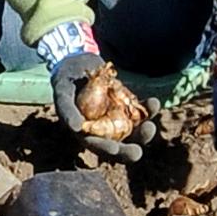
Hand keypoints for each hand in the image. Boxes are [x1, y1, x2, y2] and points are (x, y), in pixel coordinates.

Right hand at [41, 18, 146, 161]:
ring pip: (133, 130)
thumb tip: (76, 128)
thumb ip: (67, 110)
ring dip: (143, 132)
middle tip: (136, 153)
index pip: (97, 146)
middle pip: (118, 145)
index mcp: (86, 132)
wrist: (79, 62)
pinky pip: (140, 109)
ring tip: (150, 126)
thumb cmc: (66, 80)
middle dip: (128, 151)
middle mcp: (103, 129)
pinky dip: (148, 108)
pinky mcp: (127, 103)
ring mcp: (117, 116)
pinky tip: (154, 103)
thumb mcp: (62, 93)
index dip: (105, 150)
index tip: (114, 150)